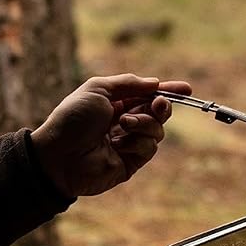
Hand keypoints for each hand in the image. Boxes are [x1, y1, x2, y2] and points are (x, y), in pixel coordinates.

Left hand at [30, 75, 191, 199]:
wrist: (60, 155)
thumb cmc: (73, 118)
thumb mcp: (98, 89)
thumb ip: (128, 83)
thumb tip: (155, 83)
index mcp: (115, 103)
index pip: (146, 95)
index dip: (167, 91)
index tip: (186, 89)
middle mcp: (123, 122)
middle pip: (157, 112)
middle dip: (162, 106)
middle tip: (158, 104)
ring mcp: (128, 143)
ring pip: (157, 130)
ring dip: (144, 123)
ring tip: (124, 123)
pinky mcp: (130, 163)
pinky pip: (149, 148)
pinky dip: (138, 141)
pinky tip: (120, 142)